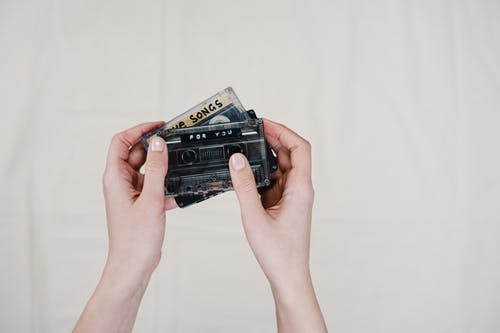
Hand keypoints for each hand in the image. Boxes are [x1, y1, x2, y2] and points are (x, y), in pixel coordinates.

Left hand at [74, 122, 175, 332]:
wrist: (134, 266)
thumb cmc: (135, 239)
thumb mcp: (150, 199)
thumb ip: (156, 169)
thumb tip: (158, 143)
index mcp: (115, 177)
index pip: (121, 141)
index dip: (138, 130)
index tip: (158, 126)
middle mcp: (120, 183)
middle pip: (136, 154)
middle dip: (154, 148)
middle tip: (174, 144)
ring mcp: (130, 193)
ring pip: (146, 170)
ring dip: (162, 168)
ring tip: (178, 167)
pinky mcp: (140, 203)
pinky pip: (153, 186)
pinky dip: (165, 186)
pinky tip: (177, 193)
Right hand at [229, 119, 326, 331]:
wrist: (288, 276)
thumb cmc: (279, 253)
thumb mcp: (254, 216)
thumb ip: (244, 186)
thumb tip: (237, 159)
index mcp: (301, 189)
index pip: (300, 148)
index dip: (284, 131)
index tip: (265, 124)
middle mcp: (300, 190)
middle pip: (292, 154)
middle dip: (274, 140)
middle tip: (253, 131)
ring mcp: (293, 197)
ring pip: (283, 167)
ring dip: (268, 156)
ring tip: (247, 148)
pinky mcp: (285, 205)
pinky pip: (275, 181)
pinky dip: (263, 173)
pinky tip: (248, 173)